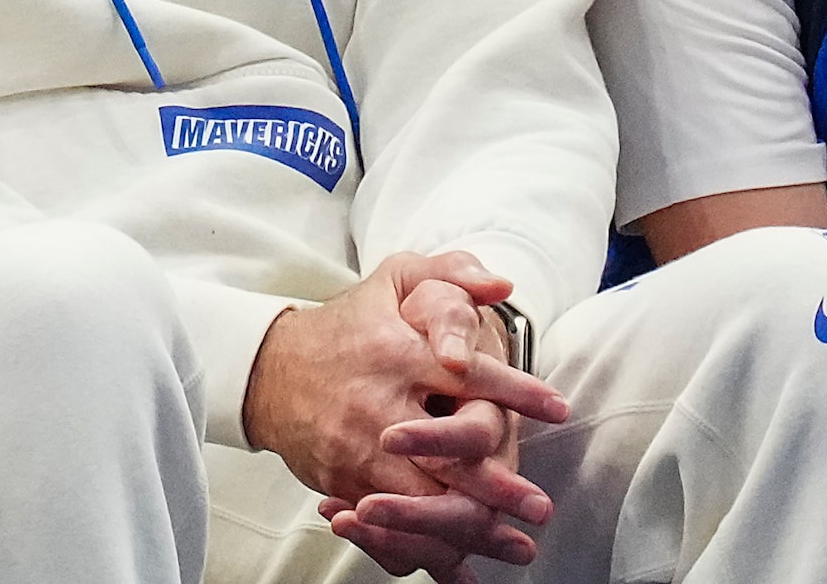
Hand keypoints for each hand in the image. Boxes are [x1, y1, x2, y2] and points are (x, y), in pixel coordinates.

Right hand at [245, 252, 567, 576]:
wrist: (268, 369)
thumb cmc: (349, 326)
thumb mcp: (393, 280)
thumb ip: (449, 272)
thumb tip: (501, 285)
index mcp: (396, 352)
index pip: (465, 373)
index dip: (516, 390)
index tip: (557, 408)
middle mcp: (375, 404)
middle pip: (445, 454)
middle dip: (497, 485)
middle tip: (539, 507)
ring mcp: (355, 449)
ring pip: (420, 501)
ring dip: (470, 531)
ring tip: (515, 547)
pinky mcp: (340, 482)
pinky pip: (386, 526)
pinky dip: (422, 551)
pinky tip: (458, 567)